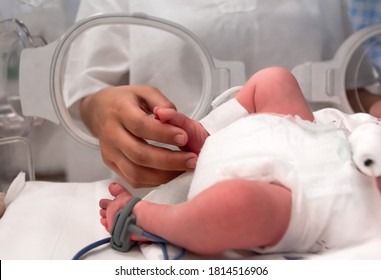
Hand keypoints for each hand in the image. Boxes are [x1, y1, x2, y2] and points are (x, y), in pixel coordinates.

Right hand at [80, 85, 197, 187]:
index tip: (184, 137)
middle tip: (192, 160)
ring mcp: (109, 152)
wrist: (98, 110)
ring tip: (184, 170)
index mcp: (119, 110)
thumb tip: (173, 119)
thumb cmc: (127, 100)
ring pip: (135, 172)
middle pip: (139, 154)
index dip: (163, 134)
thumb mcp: (144, 91)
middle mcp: (111, 133)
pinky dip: (154, 181)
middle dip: (169, 160)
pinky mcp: (111, 164)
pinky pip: (133, 179)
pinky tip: (170, 174)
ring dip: (163, 175)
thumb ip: (162, 103)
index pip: (140, 125)